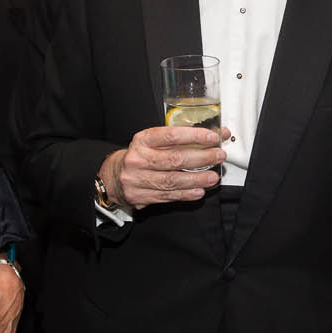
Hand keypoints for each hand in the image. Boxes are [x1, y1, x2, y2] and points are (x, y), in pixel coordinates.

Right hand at [103, 125, 229, 208]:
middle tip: (218, 156)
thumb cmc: (140, 156)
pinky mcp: (140, 196)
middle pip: (174, 159)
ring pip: (172, 180)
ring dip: (196, 179)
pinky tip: (198, 191)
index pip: (171, 135)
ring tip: (212, 177)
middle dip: (201, 158)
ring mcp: (137, 179)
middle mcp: (138, 159)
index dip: (194, 136)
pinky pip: (167, 196)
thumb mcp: (153, 142)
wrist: (114, 176)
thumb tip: (214, 136)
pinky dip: (186, 194)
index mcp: (142, 140)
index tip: (212, 138)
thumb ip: (181, 140)